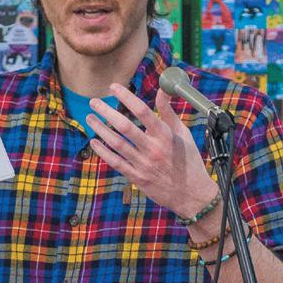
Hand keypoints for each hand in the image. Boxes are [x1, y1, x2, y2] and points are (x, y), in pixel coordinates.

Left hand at [86, 90, 218, 224]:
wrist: (192, 194)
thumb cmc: (188, 160)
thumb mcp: (182, 134)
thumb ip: (168, 112)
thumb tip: (162, 90)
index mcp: (165, 135)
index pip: (143, 111)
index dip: (126, 97)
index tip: (114, 87)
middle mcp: (153, 149)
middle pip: (125, 126)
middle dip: (106, 112)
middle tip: (93, 102)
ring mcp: (144, 164)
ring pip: (116, 143)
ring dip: (100, 129)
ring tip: (90, 118)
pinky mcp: (137, 178)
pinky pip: (116, 162)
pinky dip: (103, 152)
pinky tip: (93, 142)